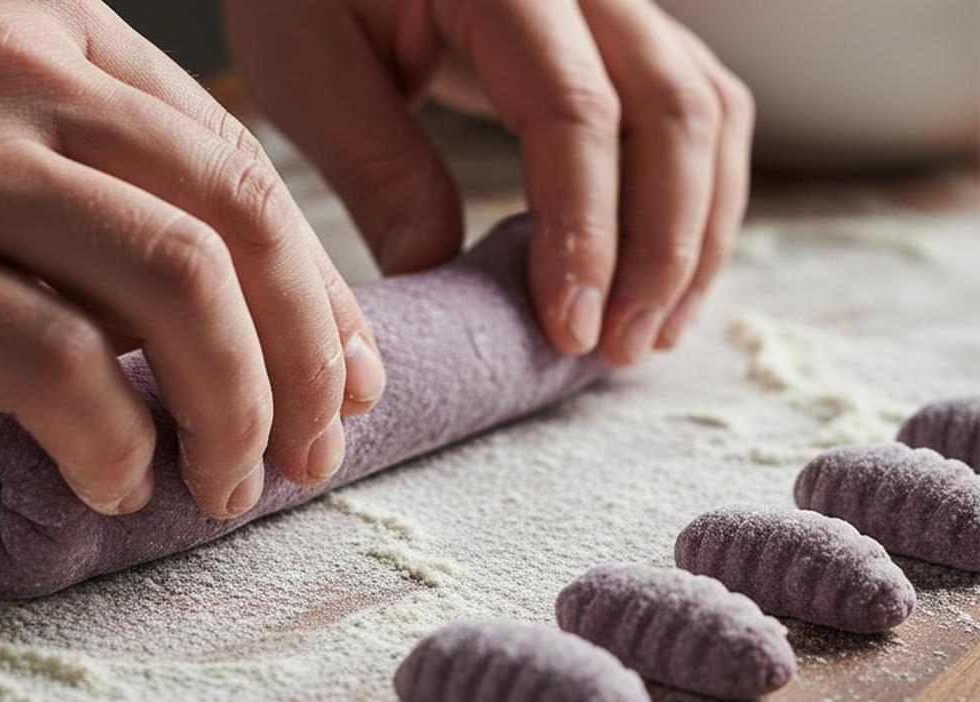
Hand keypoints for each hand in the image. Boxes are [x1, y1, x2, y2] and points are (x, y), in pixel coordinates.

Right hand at [0, 0, 385, 518]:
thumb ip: (98, 183)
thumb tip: (224, 322)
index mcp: (66, 36)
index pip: (242, 171)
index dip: (319, 288)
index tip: (352, 373)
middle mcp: (24, 76)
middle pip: (239, 224)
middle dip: (307, 354)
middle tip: (317, 448)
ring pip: (174, 287)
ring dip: (233, 404)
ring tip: (233, 482)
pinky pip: (52, 359)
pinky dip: (111, 437)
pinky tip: (119, 482)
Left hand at [224, 0, 753, 363]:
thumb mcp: (313, 68)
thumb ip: (378, 167)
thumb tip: (440, 276)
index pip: (574, 110)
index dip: (584, 230)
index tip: (569, 328)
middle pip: (670, 113)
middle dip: (658, 248)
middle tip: (619, 348)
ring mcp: (619, 3)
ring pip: (706, 114)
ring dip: (692, 234)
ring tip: (651, 332)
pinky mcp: (627, 35)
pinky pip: (700, 109)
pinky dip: (697, 199)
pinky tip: (664, 275)